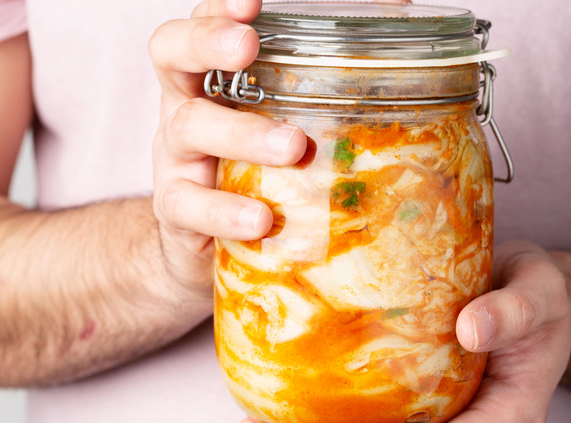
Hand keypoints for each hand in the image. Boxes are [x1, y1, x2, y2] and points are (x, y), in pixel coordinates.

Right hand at [148, 0, 306, 316]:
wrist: (209, 249)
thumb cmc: (259, 172)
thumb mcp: (286, 125)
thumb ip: (329, 80)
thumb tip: (398, 17)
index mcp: (214, 76)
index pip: (203, 25)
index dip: (218, 10)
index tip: (253, 2)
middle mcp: (187, 104)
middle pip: (172, 55)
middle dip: (208, 42)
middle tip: (248, 46)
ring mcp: (177, 157)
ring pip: (192, 127)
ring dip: (244, 133)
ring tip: (293, 146)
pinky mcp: (177, 211)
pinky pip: (189, 205)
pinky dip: (225, 211)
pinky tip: (261, 218)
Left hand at [234, 241, 570, 422]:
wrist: (529, 295)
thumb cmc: (539, 292)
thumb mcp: (540, 290)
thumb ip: (514, 311)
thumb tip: (471, 330)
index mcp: (513, 410)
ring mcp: (447, 420)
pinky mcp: (422, 402)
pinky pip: (379, 421)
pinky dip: (331, 422)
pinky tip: (283, 407)